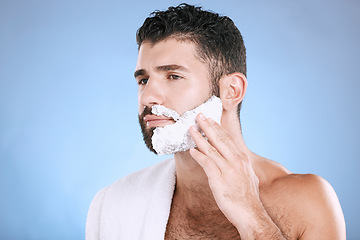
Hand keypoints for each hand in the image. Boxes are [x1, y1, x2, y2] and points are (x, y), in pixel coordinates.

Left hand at [189, 113, 260, 228]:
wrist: (251, 214)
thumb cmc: (247, 197)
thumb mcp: (248, 175)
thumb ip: (239, 164)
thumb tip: (233, 157)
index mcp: (242, 159)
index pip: (228, 139)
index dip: (218, 128)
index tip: (210, 119)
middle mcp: (236, 162)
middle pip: (219, 140)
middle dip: (208, 126)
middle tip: (199, 115)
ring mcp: (228, 170)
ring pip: (211, 149)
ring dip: (199, 138)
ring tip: (191, 128)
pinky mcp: (219, 180)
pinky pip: (207, 164)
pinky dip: (198, 156)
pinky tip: (191, 150)